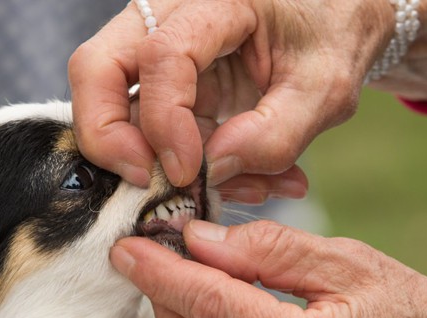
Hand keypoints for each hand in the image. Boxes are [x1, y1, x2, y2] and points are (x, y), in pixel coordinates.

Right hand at [69, 0, 426, 191]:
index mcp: (214, 2)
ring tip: (218, 190)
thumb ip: (275, 133)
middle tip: (143, 182)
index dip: (165, 121)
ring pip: (107, 103)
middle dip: (108, 136)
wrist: (330, 24)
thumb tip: (212, 169)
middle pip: (96, 69)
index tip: (188, 172)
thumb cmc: (328, 40)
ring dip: (147, 161)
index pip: (161, 56)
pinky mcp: (162, 87)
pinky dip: (175, 165)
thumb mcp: (324, 88)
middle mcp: (167, 17)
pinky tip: (233, 182)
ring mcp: (155, 52)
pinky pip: (143, 130)